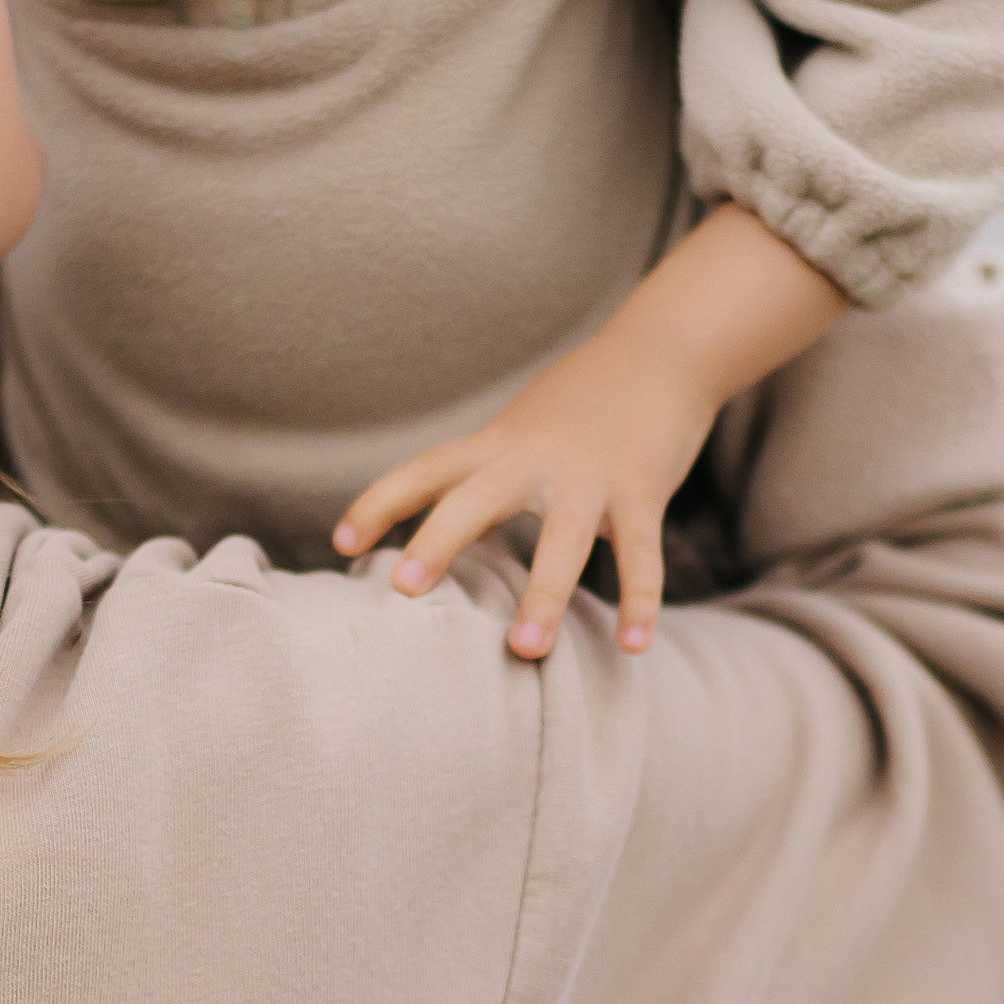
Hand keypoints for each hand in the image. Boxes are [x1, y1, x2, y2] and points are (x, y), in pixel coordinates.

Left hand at [335, 206, 850, 660]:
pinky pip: (641, 554)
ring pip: (565, 537)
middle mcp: (537, 458)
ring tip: (526, 651)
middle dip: (439, 540)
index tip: (342, 545)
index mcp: (499, 444)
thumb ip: (483, 483)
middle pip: (479, 496)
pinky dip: (639, 602)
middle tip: (403, 591)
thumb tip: (450, 541)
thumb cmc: (581, 404)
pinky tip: (632, 647)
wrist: (661, 351)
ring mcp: (591, 476)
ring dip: (545, 594)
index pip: (427, 470)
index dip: (381, 503)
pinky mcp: (643, 492)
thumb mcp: (520, 434)